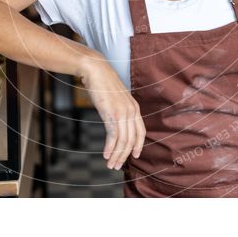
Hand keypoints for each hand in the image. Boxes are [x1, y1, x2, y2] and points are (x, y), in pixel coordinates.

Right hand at [79, 55, 145, 169]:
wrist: (96, 70)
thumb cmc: (103, 84)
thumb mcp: (116, 98)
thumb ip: (119, 110)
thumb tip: (116, 122)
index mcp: (134, 107)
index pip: (141, 131)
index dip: (139, 145)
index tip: (135, 156)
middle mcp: (132, 111)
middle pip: (132, 140)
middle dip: (124, 155)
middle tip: (116, 166)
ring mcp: (122, 112)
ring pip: (123, 141)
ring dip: (116, 155)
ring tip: (110, 164)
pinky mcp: (112, 114)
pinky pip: (113, 137)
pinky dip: (109, 148)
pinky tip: (105, 155)